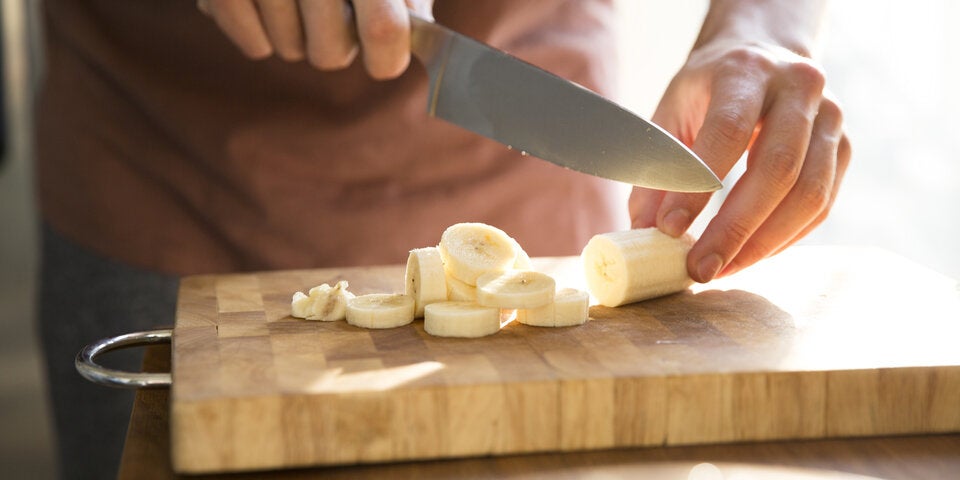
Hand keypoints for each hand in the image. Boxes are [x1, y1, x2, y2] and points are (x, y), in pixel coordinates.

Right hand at [197, 0, 433, 78]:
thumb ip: (408, 1)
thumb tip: (417, 44)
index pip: (383, 30)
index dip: (387, 57)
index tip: (384, 58)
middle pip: (330, 54)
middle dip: (336, 45)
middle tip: (333, 14)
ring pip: (290, 51)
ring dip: (298, 36)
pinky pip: (254, 46)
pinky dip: (261, 35)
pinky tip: (267, 4)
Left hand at [629, 39, 850, 282]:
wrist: (764, 55)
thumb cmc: (709, 91)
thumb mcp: (672, 112)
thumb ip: (657, 168)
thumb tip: (645, 232)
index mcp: (746, 71)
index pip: (727, 132)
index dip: (698, 187)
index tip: (669, 230)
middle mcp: (798, 88)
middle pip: (778, 168)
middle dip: (736, 229)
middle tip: (700, 268)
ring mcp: (830, 118)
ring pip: (809, 194)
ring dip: (763, 243)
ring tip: (722, 268)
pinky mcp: (844, 148)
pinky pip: (821, 206)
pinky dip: (785, 239)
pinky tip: (750, 255)